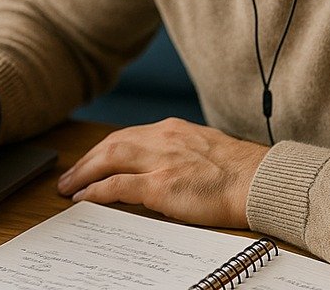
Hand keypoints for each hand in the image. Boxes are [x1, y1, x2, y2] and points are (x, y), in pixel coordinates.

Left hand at [56, 117, 267, 227]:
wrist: (259, 181)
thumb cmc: (240, 173)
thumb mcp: (205, 151)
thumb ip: (180, 155)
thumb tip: (160, 172)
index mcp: (173, 130)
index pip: (128, 136)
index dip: (104, 150)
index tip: (92, 161)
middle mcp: (163, 139)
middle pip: (111, 144)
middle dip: (87, 160)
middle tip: (69, 176)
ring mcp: (160, 161)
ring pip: (108, 159)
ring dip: (84, 173)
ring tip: (69, 187)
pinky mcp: (161, 184)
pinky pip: (117, 186)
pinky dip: (96, 191)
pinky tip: (84, 198)